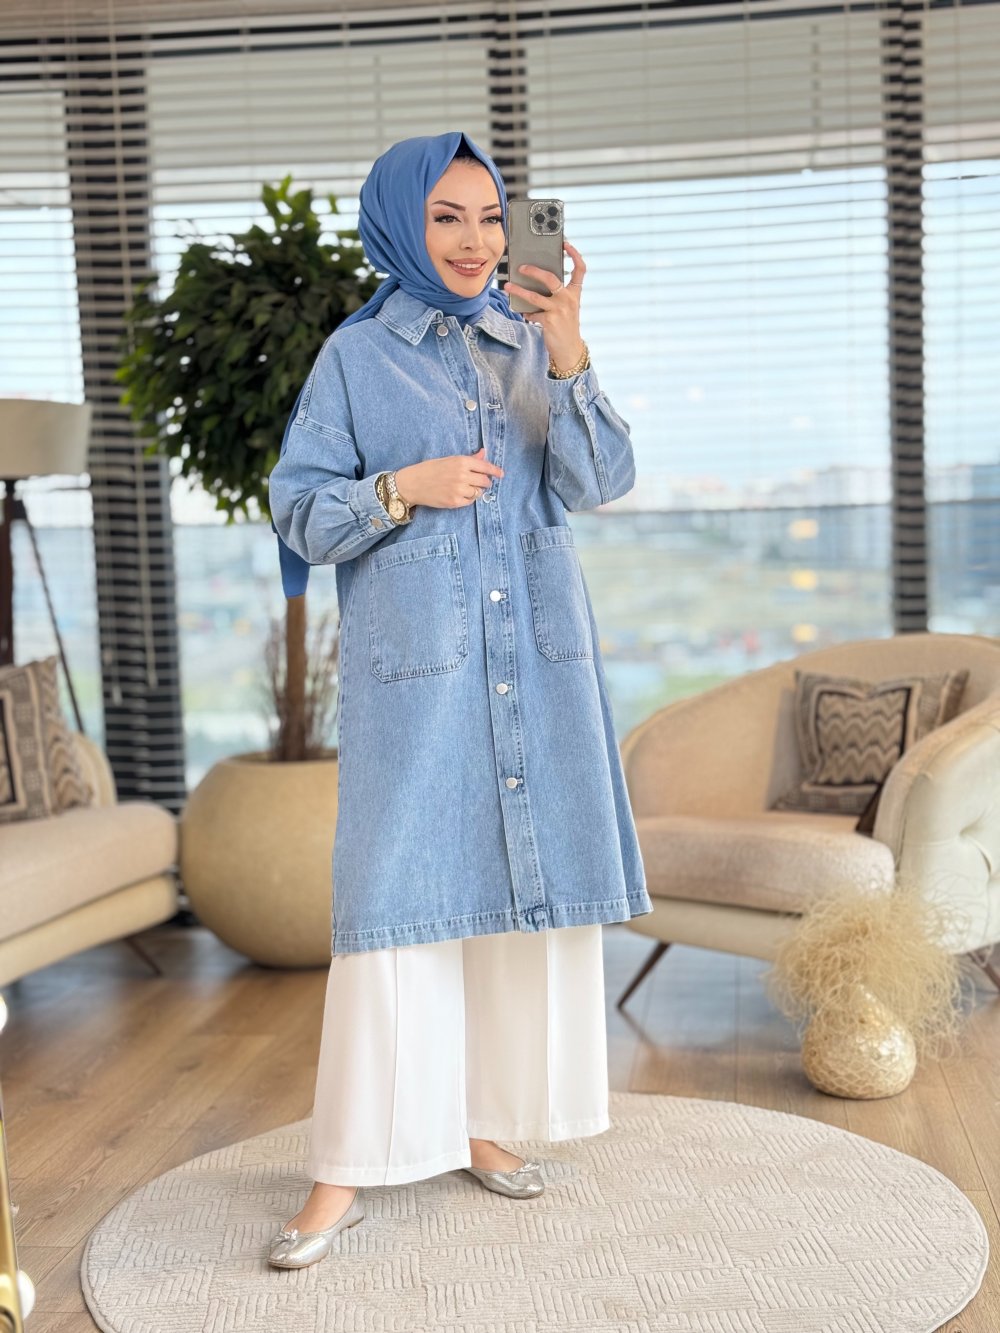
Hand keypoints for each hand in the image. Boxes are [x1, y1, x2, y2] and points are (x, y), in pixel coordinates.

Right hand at [395, 448, 503, 509]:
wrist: (413, 483)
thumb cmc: (430, 469)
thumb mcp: (449, 460)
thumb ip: (469, 459)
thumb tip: (483, 452)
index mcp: (461, 461)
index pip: (485, 466)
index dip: (495, 471)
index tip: (501, 474)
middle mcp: (462, 475)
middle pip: (485, 481)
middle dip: (485, 482)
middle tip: (480, 482)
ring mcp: (459, 490)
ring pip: (478, 492)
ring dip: (476, 491)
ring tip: (466, 488)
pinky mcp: (455, 502)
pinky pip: (470, 501)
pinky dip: (468, 499)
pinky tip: (460, 494)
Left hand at [502, 240, 585, 371]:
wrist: (569, 350)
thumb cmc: (566, 326)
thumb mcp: (568, 308)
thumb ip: (558, 295)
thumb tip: (536, 282)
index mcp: (575, 293)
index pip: (580, 269)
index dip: (574, 254)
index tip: (565, 244)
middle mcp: (568, 299)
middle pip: (550, 278)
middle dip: (533, 270)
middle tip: (521, 267)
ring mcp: (559, 310)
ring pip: (534, 296)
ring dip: (518, 291)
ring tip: (508, 286)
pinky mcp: (549, 321)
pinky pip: (532, 313)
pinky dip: (526, 313)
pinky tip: (524, 314)